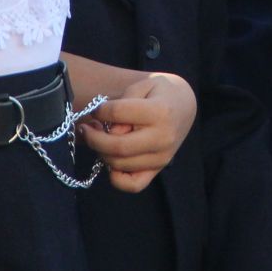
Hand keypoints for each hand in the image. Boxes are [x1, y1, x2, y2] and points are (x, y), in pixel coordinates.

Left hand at [78, 71, 195, 192]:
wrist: (185, 106)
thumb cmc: (160, 93)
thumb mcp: (143, 85)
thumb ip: (123, 103)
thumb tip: (110, 130)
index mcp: (160, 112)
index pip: (118, 113)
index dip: (100, 110)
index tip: (96, 109)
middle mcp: (163, 138)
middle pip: (117, 146)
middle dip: (93, 138)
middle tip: (86, 128)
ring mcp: (161, 157)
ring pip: (119, 164)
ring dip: (101, 152)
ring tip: (100, 138)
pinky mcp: (158, 169)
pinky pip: (133, 185)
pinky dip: (116, 178)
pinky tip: (112, 160)